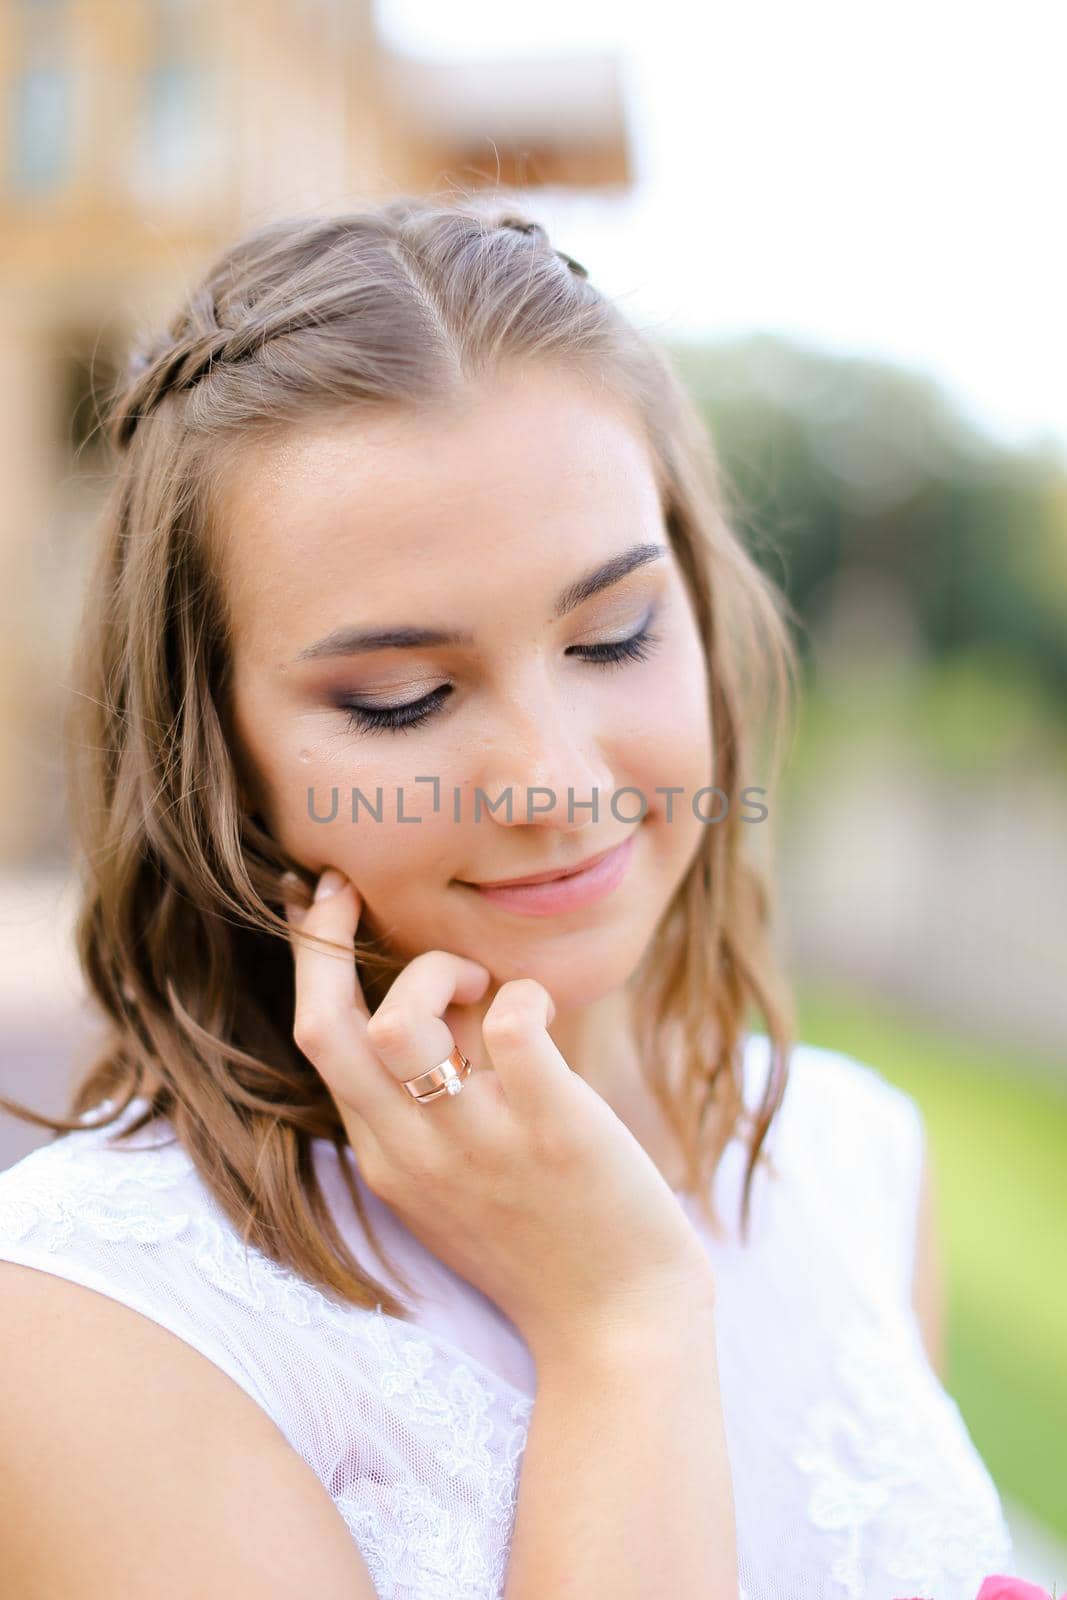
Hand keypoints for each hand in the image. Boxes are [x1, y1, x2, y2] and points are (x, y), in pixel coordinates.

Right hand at [282, 868, 716, 1362]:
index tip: (323, 903)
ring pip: (402, 1023)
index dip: (308, 960)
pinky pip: (513, 1026)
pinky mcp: (553, 1130)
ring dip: (436, 974)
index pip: (314, 1040)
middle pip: (328, 1026)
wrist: (616, 1332)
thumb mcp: (449, 1186)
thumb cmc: (543, 1245)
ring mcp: (478, 1142)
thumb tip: (433, 1008)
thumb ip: (423, 1110)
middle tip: (349, 889)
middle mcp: (413, 1150)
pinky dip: (522, 995)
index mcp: (383, 1157)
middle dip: (322, 939)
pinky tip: (544, 1010)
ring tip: (484, 985)